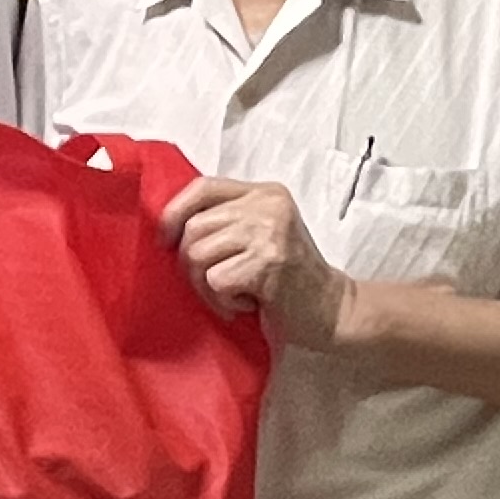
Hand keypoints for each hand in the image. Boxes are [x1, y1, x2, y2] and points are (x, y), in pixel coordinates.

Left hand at [161, 176, 350, 349]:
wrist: (333, 311)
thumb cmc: (289, 280)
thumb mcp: (260, 236)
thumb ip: (226, 222)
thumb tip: (166, 228)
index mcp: (264, 193)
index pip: (202, 186)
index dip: (174, 213)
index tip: (166, 240)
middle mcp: (268, 205)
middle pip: (193, 227)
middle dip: (191, 265)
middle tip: (217, 285)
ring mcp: (270, 232)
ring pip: (197, 254)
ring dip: (207, 287)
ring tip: (234, 295)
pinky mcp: (269, 263)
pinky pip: (215, 281)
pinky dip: (224, 302)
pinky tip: (249, 304)